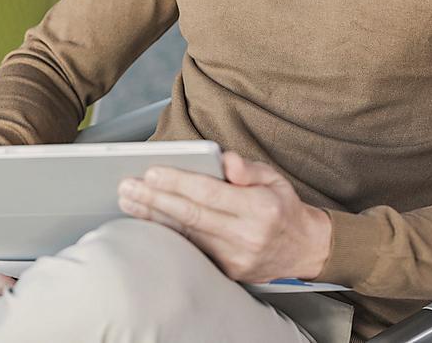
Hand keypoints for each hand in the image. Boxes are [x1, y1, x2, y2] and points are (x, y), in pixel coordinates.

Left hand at [117, 151, 331, 282]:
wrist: (303, 248)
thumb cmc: (282, 206)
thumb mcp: (273, 177)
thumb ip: (248, 168)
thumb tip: (225, 159)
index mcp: (259, 208)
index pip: (210, 193)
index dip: (178, 182)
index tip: (151, 172)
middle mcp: (246, 235)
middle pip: (192, 215)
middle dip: (155, 199)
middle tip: (128, 186)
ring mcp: (235, 258)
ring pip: (187, 234)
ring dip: (153, 216)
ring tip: (128, 201)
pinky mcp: (227, 272)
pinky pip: (192, 249)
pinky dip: (167, 233)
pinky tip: (147, 221)